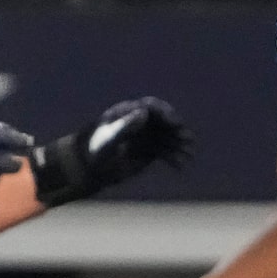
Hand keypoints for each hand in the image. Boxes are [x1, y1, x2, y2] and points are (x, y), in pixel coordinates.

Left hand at [31, 96, 192, 207]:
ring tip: (188, 155)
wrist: (88, 169)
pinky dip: (173, 158)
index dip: (165, 113)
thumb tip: (143, 113)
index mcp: (128, 113)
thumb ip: (125, 126)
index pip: (151, 107)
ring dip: (179, 146)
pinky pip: (165, 152)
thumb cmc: (94, 151)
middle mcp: (139, 122)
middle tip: (187, 140)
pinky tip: (180, 166)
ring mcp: (145, 136)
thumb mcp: (109, 139)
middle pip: (163, 122)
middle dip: (177, 131)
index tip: (175, 122)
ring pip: (167, 138)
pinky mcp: (148, 151)